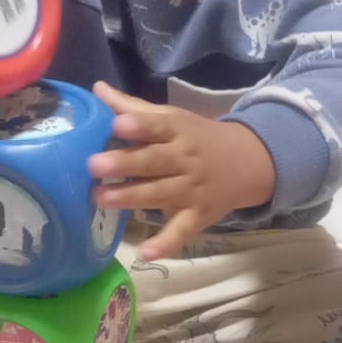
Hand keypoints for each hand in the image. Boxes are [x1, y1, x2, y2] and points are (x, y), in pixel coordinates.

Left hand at [88, 82, 275, 260]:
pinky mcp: (198, 216)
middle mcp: (185, 159)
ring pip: (160, 194)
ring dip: (131, 197)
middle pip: (155, 161)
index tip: (117, 125)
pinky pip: (182, 231)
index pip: (157, 127)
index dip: (139, 126)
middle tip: (94, 165)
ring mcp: (192, 190)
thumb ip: (133, 109)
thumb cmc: (197, 137)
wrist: (247, 163)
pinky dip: (166, 244)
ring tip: (101, 198)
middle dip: (125, 163)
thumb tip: (96, 89)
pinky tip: (145, 254)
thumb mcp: (171, 119)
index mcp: (178, 131)